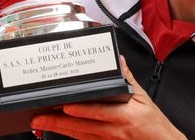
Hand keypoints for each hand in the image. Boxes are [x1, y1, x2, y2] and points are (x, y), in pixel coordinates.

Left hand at [31, 56, 186, 139]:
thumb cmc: (154, 124)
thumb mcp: (145, 98)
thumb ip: (129, 79)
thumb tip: (119, 61)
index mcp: (126, 114)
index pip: (99, 112)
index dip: (81, 110)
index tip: (65, 105)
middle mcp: (116, 130)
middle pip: (83, 126)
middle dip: (59, 122)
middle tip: (40, 117)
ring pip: (80, 136)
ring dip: (60, 129)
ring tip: (42, 123)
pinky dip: (72, 136)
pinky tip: (61, 131)